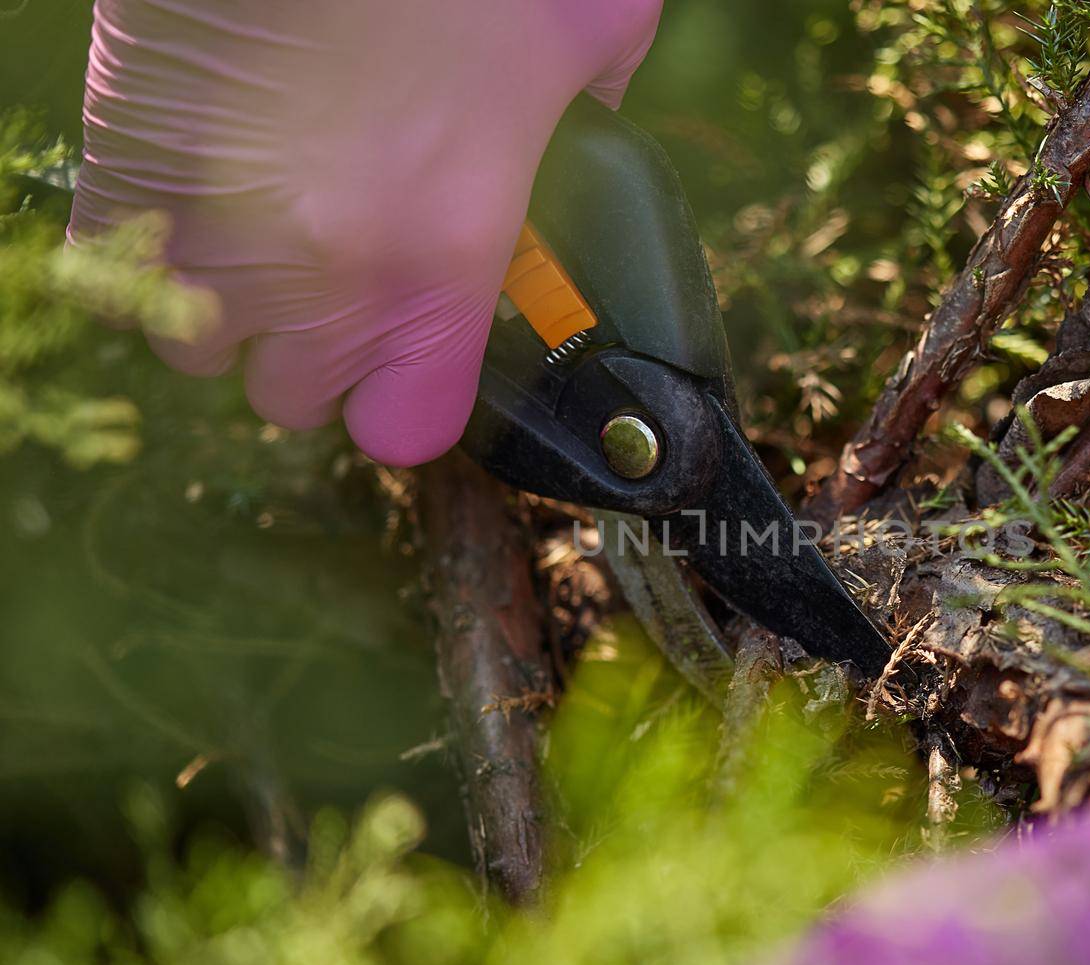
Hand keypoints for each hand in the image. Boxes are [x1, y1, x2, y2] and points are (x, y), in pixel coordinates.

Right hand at [69, 0, 661, 465]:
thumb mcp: (584, 27)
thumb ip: (596, 111)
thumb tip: (593, 130)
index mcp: (442, 258)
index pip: (406, 427)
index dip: (411, 397)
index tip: (421, 360)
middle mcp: (320, 275)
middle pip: (295, 395)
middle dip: (323, 347)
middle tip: (351, 262)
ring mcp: (209, 234)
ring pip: (200, 347)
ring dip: (236, 305)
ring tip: (272, 223)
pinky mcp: (122, 175)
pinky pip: (120, 277)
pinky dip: (154, 253)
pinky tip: (200, 195)